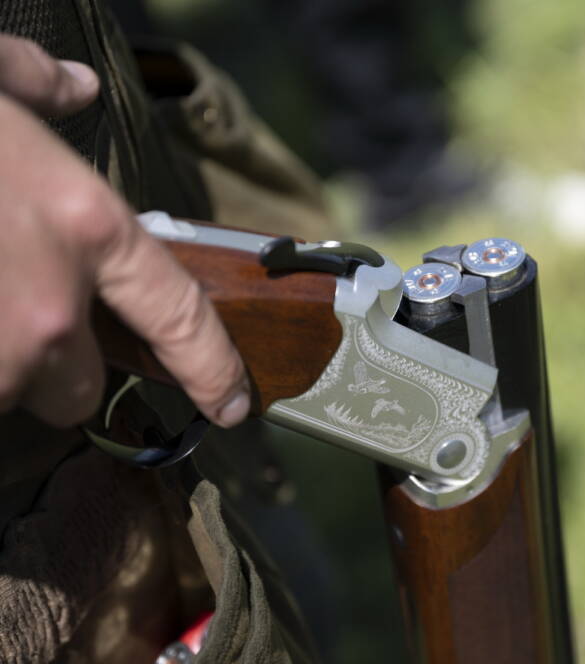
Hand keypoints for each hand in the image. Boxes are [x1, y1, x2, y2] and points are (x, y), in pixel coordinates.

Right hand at [0, 36, 250, 428]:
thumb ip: (35, 91)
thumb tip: (72, 85)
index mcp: (83, 227)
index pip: (180, 315)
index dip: (212, 368)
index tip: (231, 401)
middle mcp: (47, 308)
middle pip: (81, 387)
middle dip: (56, 362)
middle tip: (12, 309)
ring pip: (7, 394)